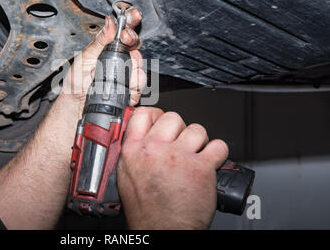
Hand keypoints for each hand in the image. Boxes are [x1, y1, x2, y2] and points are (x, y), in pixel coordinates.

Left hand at [61, 9, 145, 111]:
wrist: (76, 103)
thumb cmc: (77, 80)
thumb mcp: (84, 57)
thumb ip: (99, 41)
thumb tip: (110, 23)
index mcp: (109, 47)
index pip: (124, 31)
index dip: (131, 21)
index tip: (132, 17)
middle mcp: (120, 59)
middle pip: (137, 46)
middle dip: (133, 41)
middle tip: (126, 39)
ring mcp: (126, 74)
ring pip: (140, 66)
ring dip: (133, 66)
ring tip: (121, 70)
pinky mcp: (130, 90)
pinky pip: (139, 86)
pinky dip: (134, 86)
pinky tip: (126, 87)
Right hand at [117, 107, 228, 229]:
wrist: (163, 230)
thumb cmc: (147, 211)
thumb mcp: (126, 177)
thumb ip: (134, 153)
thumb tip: (142, 137)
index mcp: (133, 151)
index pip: (142, 114)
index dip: (155, 115)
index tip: (161, 120)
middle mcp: (155, 150)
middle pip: (172, 117)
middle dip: (179, 129)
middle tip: (180, 143)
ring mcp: (178, 156)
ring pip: (196, 129)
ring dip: (199, 141)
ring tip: (196, 154)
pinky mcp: (201, 167)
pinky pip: (218, 146)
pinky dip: (218, 153)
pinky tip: (211, 161)